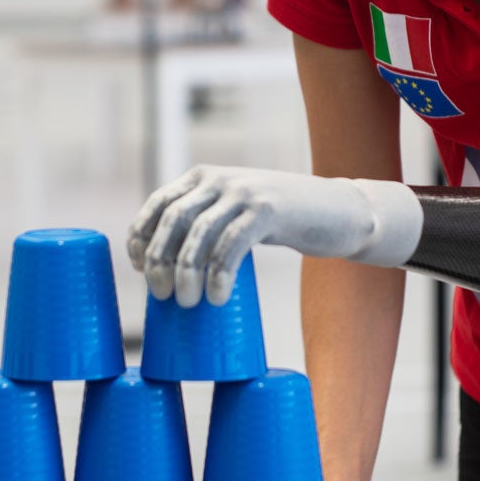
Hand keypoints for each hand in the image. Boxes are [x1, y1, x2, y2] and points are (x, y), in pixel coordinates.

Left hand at [126, 165, 418, 306]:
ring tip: (188, 303)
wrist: (339, 211)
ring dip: (187, 271)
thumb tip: (167, 266)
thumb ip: (207, 221)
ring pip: (199, 232)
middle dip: (160, 259)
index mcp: (204, 177)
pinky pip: (232, 244)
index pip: (159, 203)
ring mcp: (245, 192)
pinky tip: (217, 297)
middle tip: (162, 295)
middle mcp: (219, 179)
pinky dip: (219, 274)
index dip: (142, 235)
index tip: (139, 268)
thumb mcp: (237, 211)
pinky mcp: (268, 210)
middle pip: (173, 219)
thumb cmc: (283, 222)